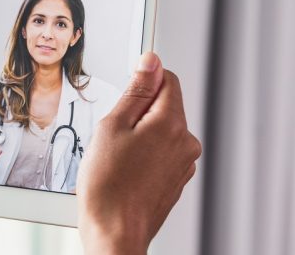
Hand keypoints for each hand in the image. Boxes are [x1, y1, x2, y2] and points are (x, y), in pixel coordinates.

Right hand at [76, 52, 201, 254]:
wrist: (114, 232)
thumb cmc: (109, 187)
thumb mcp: (113, 125)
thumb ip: (136, 90)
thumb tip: (150, 62)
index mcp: (171, 123)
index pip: (167, 79)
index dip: (143, 80)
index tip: (126, 93)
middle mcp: (185, 142)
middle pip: (165, 105)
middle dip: (139, 112)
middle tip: (115, 133)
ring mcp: (183, 163)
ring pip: (162, 130)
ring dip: (142, 135)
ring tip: (118, 157)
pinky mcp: (177, 179)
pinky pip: (162, 153)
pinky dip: (145, 155)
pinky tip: (126, 170)